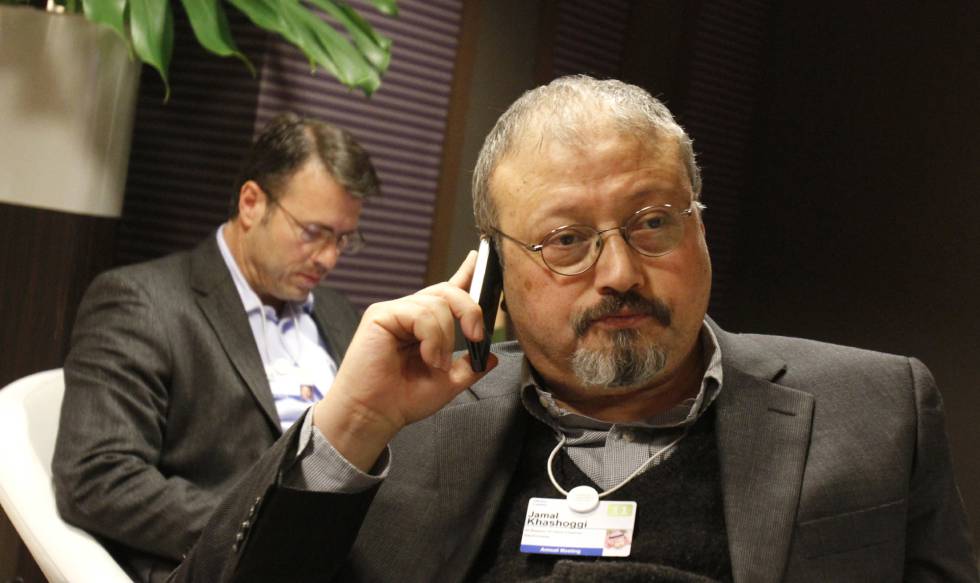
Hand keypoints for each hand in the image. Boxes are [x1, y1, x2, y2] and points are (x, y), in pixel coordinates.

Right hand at [314, 251, 497, 470]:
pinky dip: (432, 337)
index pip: (448, 291)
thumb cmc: (402, 400)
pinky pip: (420, 313)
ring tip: (436, 363)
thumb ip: (470, 367)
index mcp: (425, 326)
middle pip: (449, 292)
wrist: (373, 415)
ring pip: (438, 304)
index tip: (480, 258)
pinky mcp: (381, 315)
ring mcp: (395, 311)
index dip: (465, 273)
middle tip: (476, 337)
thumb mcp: (447, 384)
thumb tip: (491, 357)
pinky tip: (427, 357)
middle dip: (470, 311)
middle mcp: (410, 313)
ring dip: (446, 338)